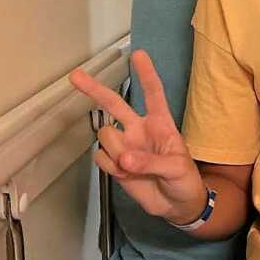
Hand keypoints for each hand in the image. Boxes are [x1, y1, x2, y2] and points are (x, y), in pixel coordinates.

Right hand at [69, 49, 206, 223]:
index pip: (153, 93)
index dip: (146, 74)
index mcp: (160, 122)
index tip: (138, 54)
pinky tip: (124, 175)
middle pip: (114, 104)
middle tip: (75, 76)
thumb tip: (124, 159)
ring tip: (132, 167)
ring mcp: (124, 145)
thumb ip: (152, 161)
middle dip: (95, 90)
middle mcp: (138, 129)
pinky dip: (110, 167)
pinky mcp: (114, 163)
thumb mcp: (176, 168)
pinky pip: (100, 158)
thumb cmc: (184, 179)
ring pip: (105, 135)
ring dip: (115, 151)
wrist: (175, 205)